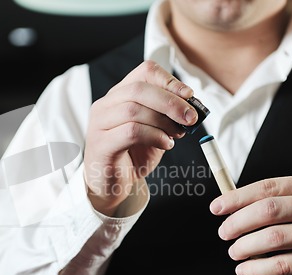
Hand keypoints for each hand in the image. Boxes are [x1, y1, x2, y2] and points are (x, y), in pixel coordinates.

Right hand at [84, 60, 197, 215]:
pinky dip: (155, 136)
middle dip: (171, 101)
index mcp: (119, 96)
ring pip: (134, 110)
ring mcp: (99, 124)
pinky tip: (165, 145)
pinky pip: (131, 132)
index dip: (169, 81)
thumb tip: (192, 107)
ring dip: (164, 121)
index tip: (189, 96)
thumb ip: (167, 117)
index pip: (144, 72)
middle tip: (191, 117)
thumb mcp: (155, 130)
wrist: (111, 185)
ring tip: (177, 134)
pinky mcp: (101, 144)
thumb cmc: (132, 156)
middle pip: (139, 89)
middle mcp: (105, 105)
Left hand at [210, 174, 291, 274]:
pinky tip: (247, 270)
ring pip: (272, 239)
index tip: (217, 207)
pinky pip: (282, 266)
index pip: (268, 187)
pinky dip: (257, 269)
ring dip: (245, 247)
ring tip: (235, 252)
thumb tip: (232, 206)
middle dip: (237, 223)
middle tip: (224, 232)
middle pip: (268, 210)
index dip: (236, 197)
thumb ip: (278, 200)